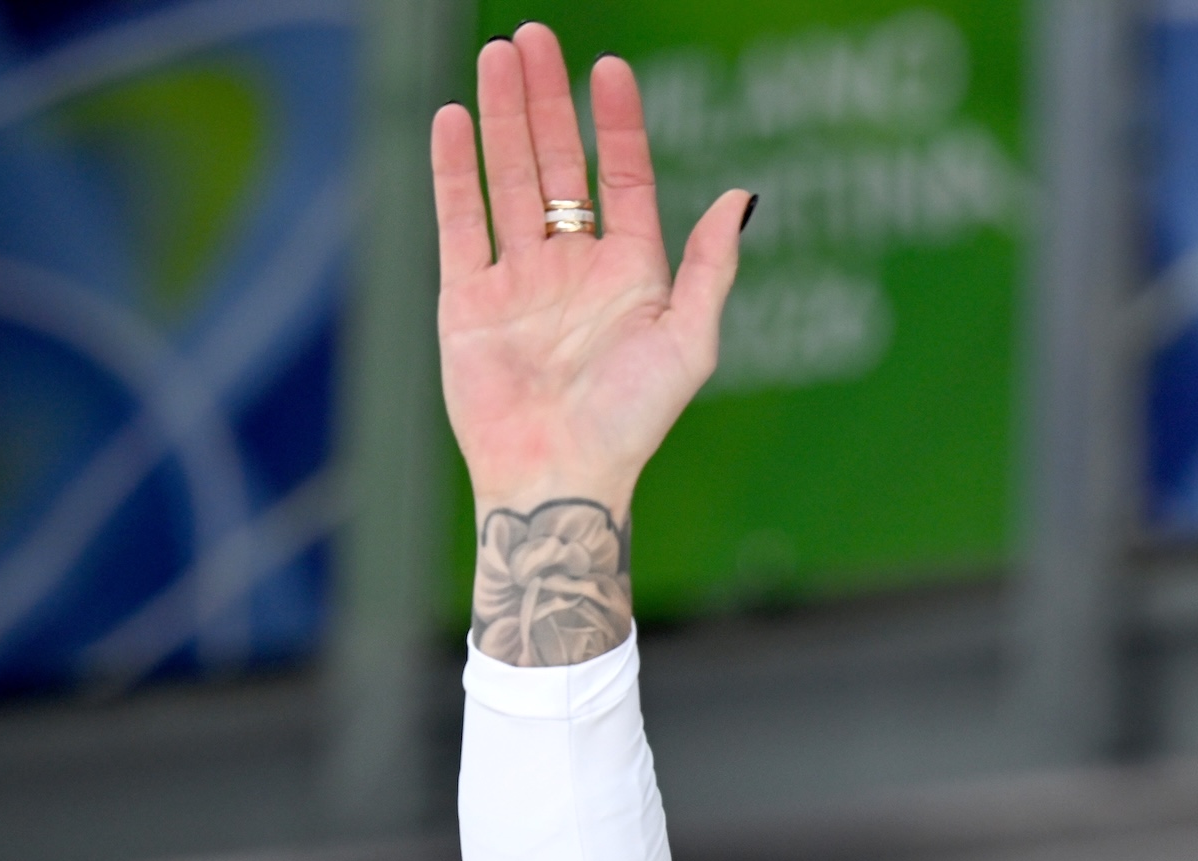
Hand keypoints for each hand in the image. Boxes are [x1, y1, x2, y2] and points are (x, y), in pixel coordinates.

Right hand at [430, 26, 748, 661]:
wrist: (560, 479)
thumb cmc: (632, 422)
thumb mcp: (690, 340)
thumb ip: (712, 266)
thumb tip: (743, 195)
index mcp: (631, 273)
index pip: (620, 176)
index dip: (615, 122)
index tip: (607, 67)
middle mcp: (573, 269)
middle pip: (556, 164)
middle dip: (545, 100)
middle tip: (533, 38)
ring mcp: (519, 282)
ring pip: (507, 180)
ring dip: (501, 118)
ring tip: (496, 57)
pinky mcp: (469, 301)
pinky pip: (460, 222)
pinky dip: (454, 171)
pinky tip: (454, 119)